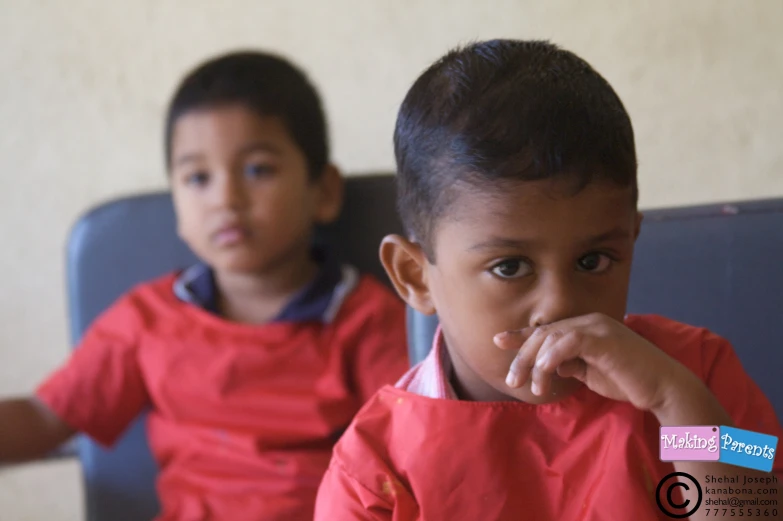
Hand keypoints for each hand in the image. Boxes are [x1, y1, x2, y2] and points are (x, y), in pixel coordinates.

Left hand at [493, 313, 684, 410]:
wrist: (661, 387)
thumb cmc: (628, 381)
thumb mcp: (591, 373)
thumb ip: (571, 365)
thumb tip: (550, 367)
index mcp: (584, 327)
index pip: (546, 329)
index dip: (520, 335)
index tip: (499, 341)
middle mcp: (588, 321)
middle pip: (542, 333)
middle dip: (522, 355)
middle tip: (512, 379)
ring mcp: (596, 326)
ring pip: (550, 338)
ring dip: (535, 363)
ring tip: (534, 387)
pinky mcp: (603, 337)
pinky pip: (567, 342)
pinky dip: (551, 357)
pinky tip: (544, 374)